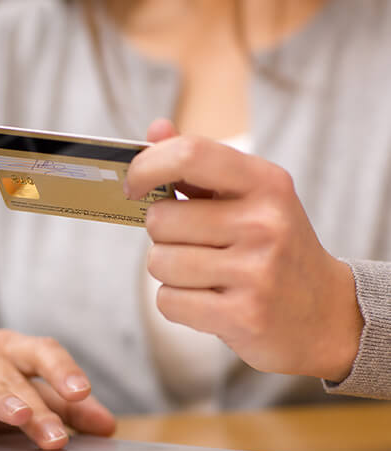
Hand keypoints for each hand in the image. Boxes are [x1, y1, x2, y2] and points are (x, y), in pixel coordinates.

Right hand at [0, 328, 115, 449]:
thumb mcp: (18, 401)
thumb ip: (61, 410)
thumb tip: (108, 425)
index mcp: (11, 350)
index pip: (44, 354)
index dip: (64, 372)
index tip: (85, 395)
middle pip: (15, 370)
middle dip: (39, 403)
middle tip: (57, 436)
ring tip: (20, 416)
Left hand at [125, 118, 362, 381]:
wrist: (323, 312)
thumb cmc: (273, 248)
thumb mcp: (251, 198)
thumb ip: (199, 165)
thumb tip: (155, 129)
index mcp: (265, 183)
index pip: (189, 155)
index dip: (146, 167)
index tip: (133, 186)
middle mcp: (264, 223)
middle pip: (160, 220)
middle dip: (163, 235)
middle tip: (194, 244)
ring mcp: (256, 272)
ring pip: (159, 263)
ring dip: (169, 271)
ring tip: (205, 274)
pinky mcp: (244, 315)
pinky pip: (168, 301)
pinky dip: (176, 303)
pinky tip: (207, 301)